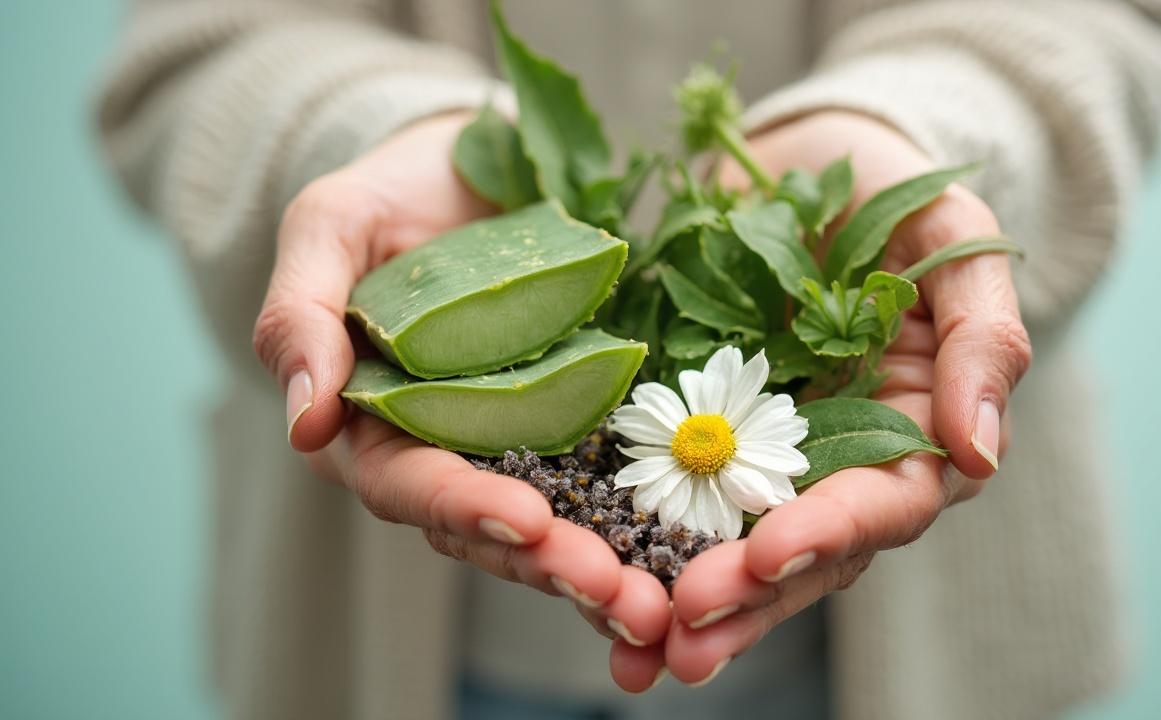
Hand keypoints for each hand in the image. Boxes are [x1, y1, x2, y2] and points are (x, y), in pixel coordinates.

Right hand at [250, 112, 671, 668]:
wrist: (467, 171)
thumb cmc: (385, 198)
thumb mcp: (329, 230)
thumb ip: (299, 317)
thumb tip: (305, 424)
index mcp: (370, 426)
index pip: (409, 485)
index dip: (465, 506)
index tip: (528, 522)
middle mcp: (444, 452)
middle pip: (490, 529)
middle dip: (552, 566)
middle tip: (620, 597)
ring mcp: (515, 444)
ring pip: (555, 526)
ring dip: (604, 570)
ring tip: (657, 604)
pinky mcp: (575, 425)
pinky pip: (608, 485)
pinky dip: (643, 527)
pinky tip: (688, 558)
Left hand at [618, 110, 1031, 687]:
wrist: (802, 158)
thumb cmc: (892, 188)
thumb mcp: (953, 240)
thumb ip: (982, 340)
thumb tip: (981, 453)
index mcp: (916, 428)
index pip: (884, 503)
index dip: (827, 533)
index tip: (762, 555)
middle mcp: (845, 459)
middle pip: (807, 553)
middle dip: (749, 598)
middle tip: (683, 634)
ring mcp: (771, 454)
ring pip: (739, 547)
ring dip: (694, 600)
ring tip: (636, 643)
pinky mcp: (703, 436)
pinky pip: (675, 500)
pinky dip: (641, 547)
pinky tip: (599, 590)